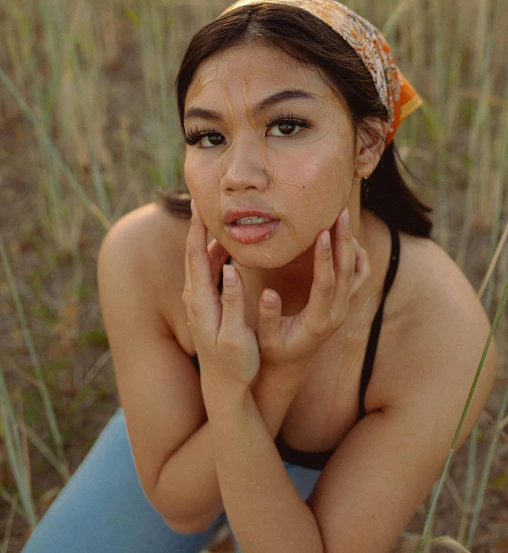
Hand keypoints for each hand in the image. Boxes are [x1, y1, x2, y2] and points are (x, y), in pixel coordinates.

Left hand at [181, 199, 259, 392]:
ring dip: (208, 238)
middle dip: (198, 226)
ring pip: (200, 261)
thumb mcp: (235, 336)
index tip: (200, 204)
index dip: (197, 229)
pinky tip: (228, 248)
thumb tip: (231, 270)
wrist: (224, 388)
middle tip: (205, 200)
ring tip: (220, 218)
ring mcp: (198, 302)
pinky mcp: (206, 305)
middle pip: (193, 253)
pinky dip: (215, 254)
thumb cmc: (235, 364)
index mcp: (201, 302)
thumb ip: (233, 302)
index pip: (195, 257)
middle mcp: (194, 298)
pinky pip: (208, 271)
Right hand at [255, 207, 370, 376]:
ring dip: (352, 244)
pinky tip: (344, 238)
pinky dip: (357, 255)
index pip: (327, 284)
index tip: (322, 232)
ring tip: (342, 218)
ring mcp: (344, 308)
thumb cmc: (272, 351)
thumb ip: (267, 318)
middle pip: (349, 272)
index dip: (325, 257)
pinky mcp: (344, 303)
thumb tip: (267, 294)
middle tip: (340, 213)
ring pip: (359, 272)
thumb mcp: (264, 340)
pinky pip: (359, 276)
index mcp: (318, 321)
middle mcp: (337, 313)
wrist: (289, 367)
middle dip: (345, 241)